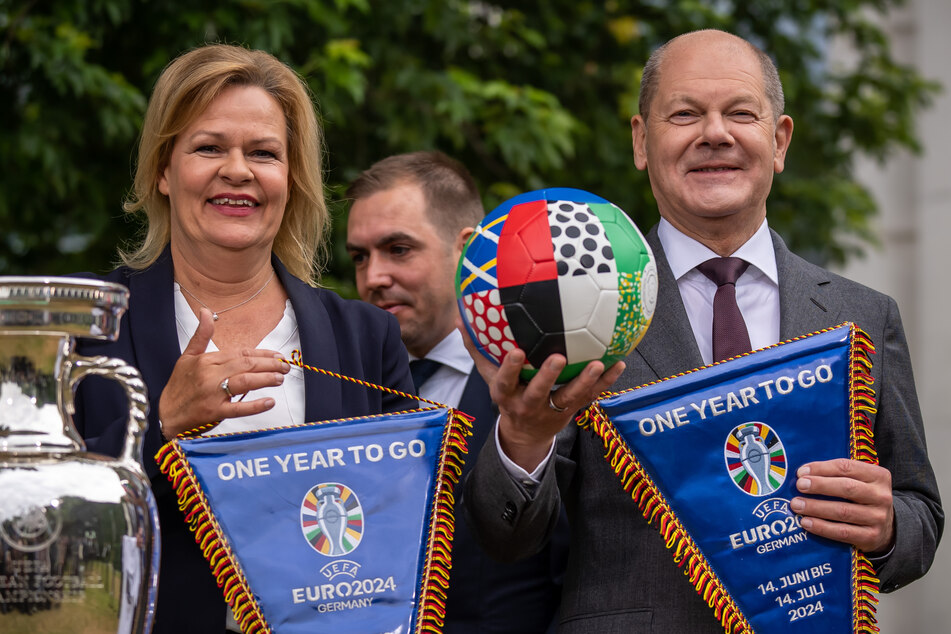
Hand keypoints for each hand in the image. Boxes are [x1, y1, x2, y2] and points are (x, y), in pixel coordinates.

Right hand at [158, 308, 290, 438]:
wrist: (166, 414)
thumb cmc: (179, 385)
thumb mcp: (187, 356)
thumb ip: (202, 335)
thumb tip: (206, 310)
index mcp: (206, 360)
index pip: (240, 353)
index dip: (262, 354)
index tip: (278, 356)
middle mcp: (210, 374)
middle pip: (245, 365)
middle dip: (269, 364)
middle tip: (285, 366)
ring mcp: (212, 394)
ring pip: (244, 382)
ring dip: (266, 379)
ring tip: (280, 378)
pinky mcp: (213, 412)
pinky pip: (238, 408)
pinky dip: (255, 405)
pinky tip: (270, 401)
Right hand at [460, 322, 624, 471]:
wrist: (525, 436)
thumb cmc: (508, 395)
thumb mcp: (489, 377)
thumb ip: (476, 349)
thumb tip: (459, 318)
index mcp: (506, 395)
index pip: (504, 382)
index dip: (509, 368)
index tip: (515, 351)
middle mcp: (529, 405)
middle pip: (538, 392)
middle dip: (547, 376)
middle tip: (558, 357)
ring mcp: (552, 410)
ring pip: (569, 397)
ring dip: (585, 381)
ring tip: (597, 363)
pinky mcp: (573, 412)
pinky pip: (590, 397)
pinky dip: (605, 382)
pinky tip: (618, 363)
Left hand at [791, 458, 894, 553]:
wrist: (886, 528)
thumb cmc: (862, 498)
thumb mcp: (858, 481)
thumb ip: (836, 475)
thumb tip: (803, 474)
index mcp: (878, 476)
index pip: (847, 467)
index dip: (822, 468)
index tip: (801, 472)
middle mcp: (881, 496)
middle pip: (846, 488)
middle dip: (819, 486)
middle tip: (799, 486)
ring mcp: (878, 518)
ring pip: (843, 511)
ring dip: (816, 507)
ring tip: (796, 505)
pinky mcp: (872, 537)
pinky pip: (842, 532)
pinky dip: (822, 527)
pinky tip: (806, 523)